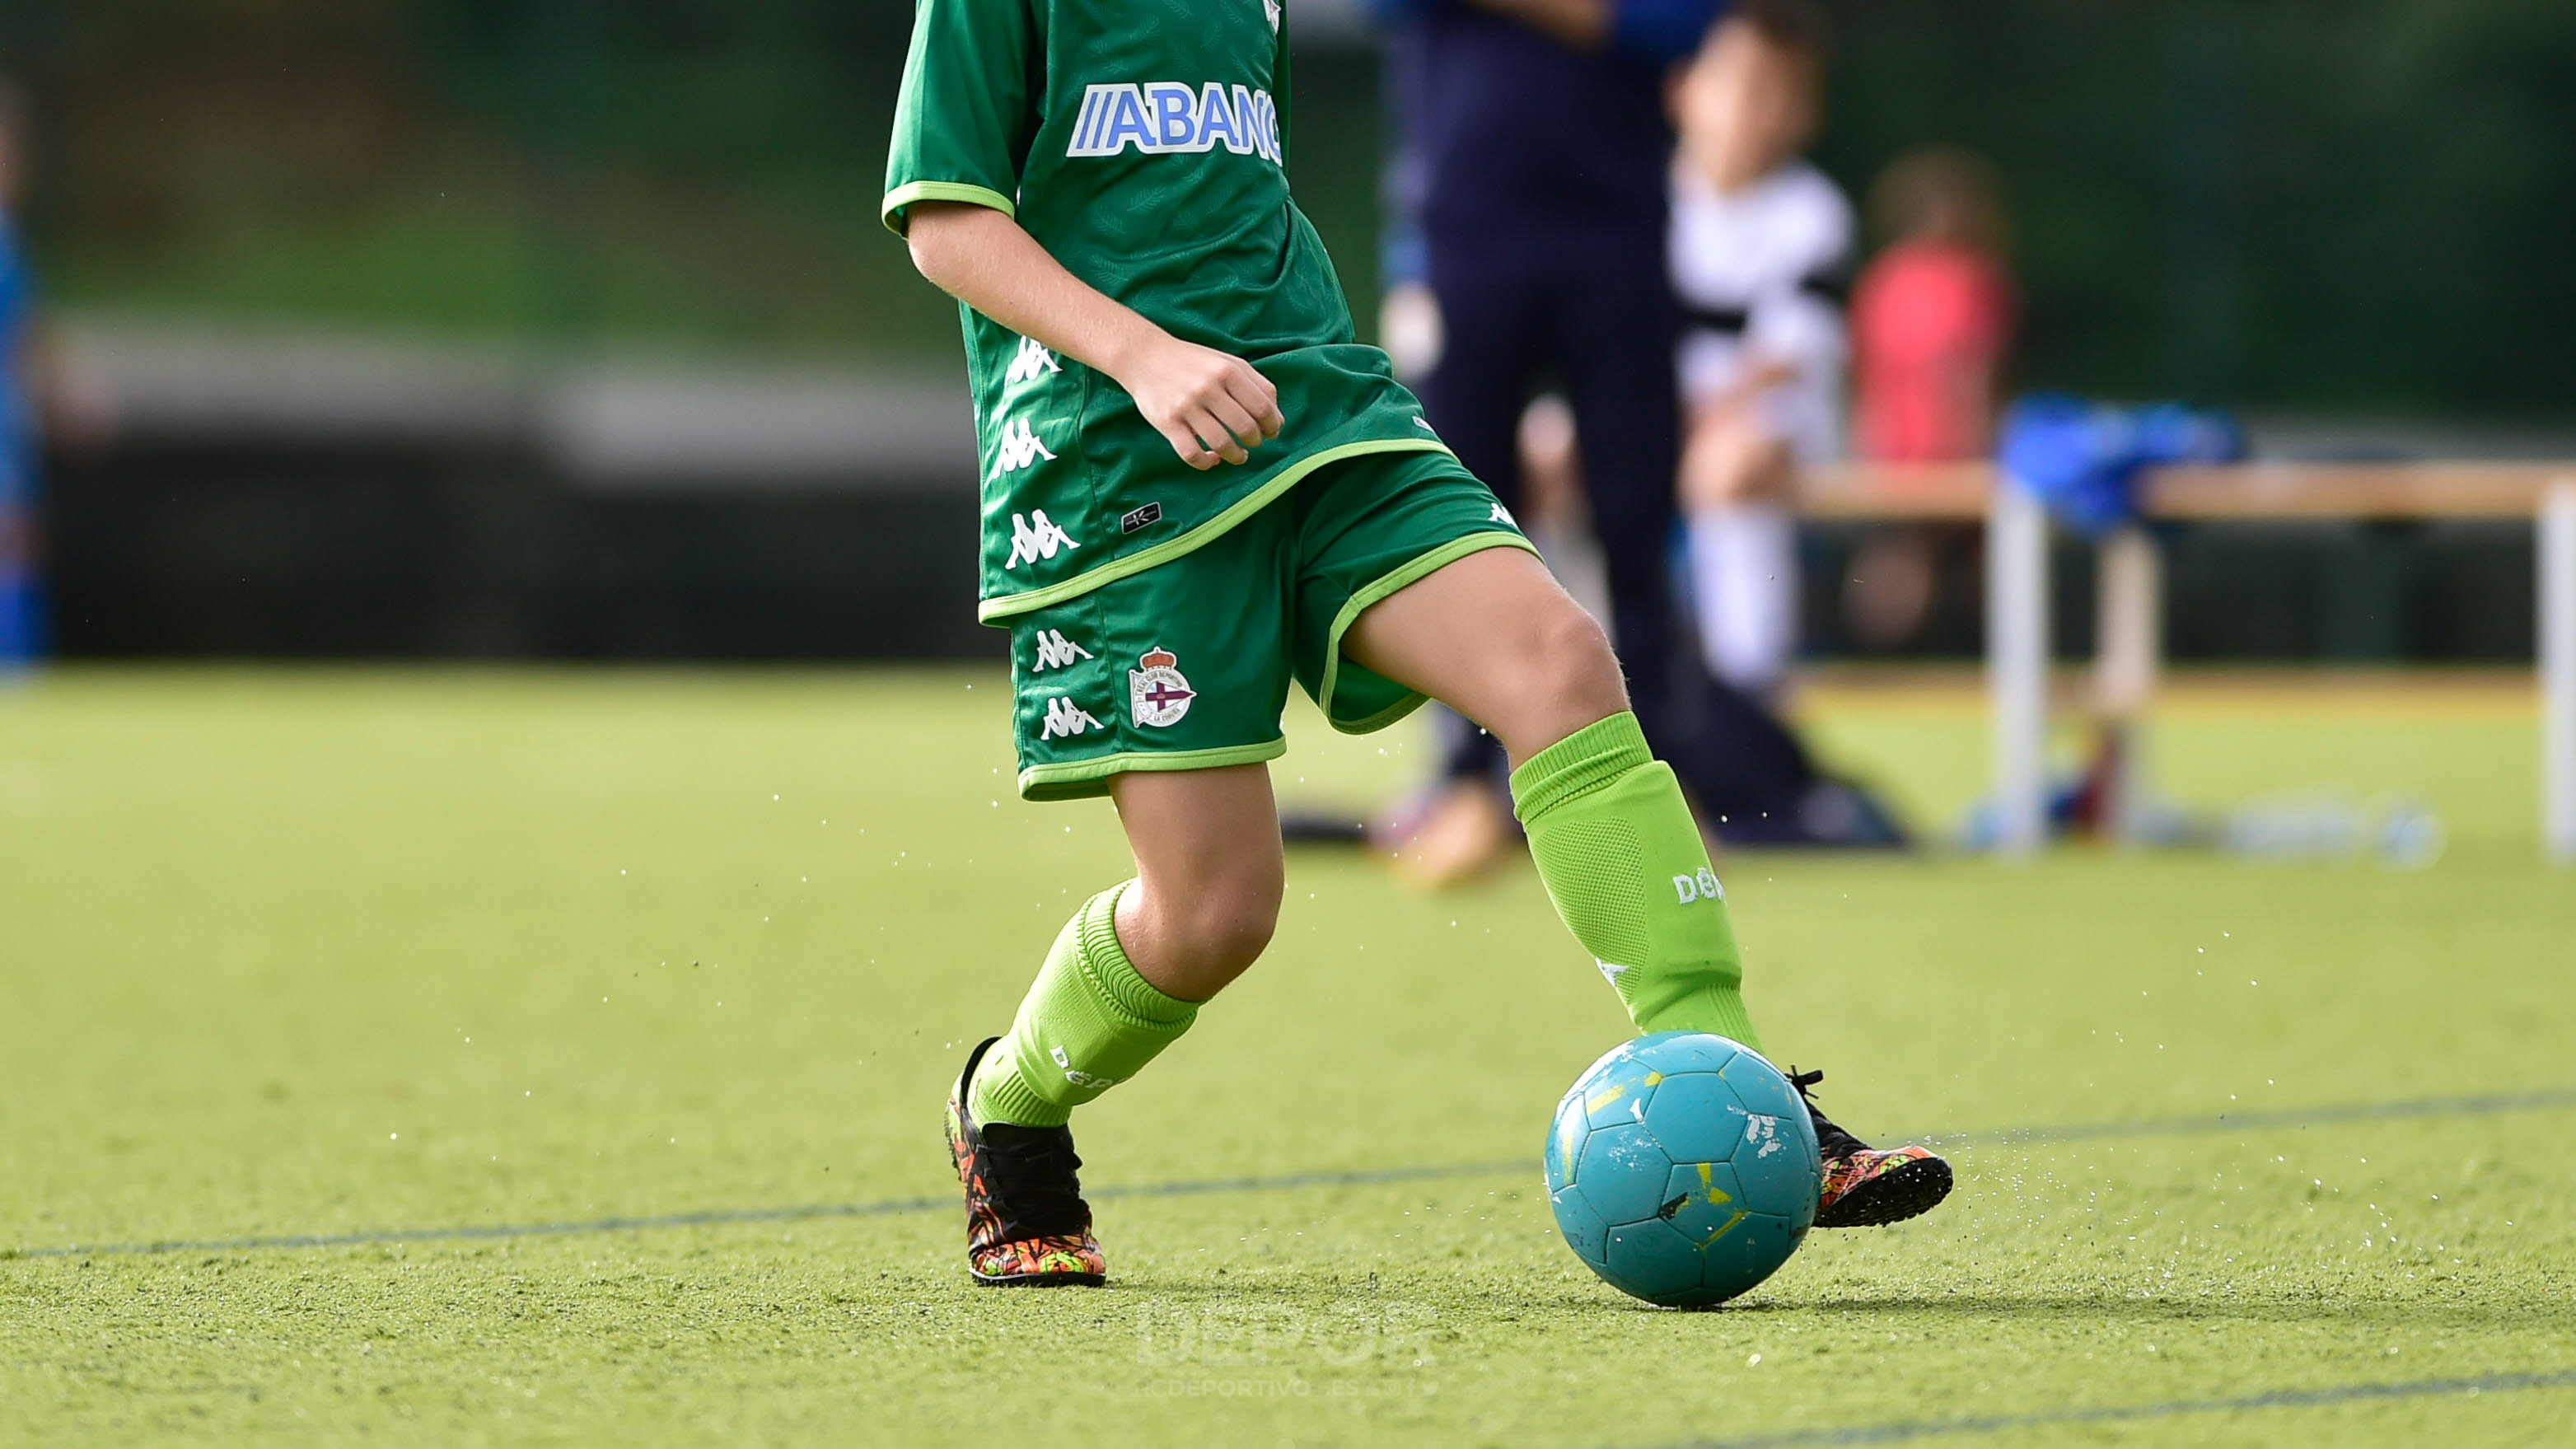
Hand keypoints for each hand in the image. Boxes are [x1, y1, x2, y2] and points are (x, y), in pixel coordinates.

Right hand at [1116, 336, 1283, 468]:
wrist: (1144, 356)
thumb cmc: (1191, 361)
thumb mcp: (1226, 361)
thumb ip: (1255, 383)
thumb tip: (1277, 417)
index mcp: (1227, 370)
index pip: (1262, 407)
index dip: (1272, 425)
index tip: (1271, 432)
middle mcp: (1208, 387)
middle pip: (1245, 427)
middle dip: (1256, 441)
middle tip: (1254, 443)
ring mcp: (1187, 406)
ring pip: (1222, 444)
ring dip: (1236, 456)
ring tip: (1239, 456)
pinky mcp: (1168, 423)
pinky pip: (1192, 454)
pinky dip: (1207, 463)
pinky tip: (1212, 459)